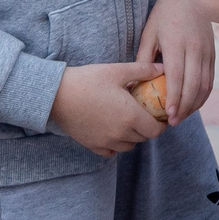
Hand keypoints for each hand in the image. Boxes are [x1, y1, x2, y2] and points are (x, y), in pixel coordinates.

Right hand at [49, 62, 167, 156]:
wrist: (56, 95)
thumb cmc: (88, 80)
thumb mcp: (117, 71)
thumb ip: (143, 71)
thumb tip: (162, 68)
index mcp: (131, 116)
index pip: (156, 130)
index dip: (161, 124)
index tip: (159, 115)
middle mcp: (121, 133)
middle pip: (143, 138)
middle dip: (148, 128)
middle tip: (145, 114)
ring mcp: (106, 142)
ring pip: (129, 146)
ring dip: (133, 137)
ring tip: (129, 121)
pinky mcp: (92, 146)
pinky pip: (111, 152)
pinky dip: (116, 144)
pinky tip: (113, 130)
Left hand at [133, 0, 215, 125]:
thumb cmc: (164, 13)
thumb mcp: (149, 33)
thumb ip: (145, 58)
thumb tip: (137, 84)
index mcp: (176, 43)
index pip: (177, 76)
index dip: (174, 97)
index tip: (167, 114)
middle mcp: (195, 48)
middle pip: (193, 84)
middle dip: (184, 106)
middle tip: (173, 122)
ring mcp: (207, 51)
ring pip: (205, 84)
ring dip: (195, 104)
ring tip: (182, 116)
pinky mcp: (213, 52)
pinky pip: (211, 78)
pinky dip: (204, 94)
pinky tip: (194, 104)